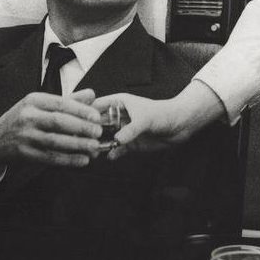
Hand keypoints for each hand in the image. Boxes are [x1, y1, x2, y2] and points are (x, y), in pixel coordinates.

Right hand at [0, 88, 102, 180]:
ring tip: (94, 147)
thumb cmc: (24, 120)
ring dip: (77, 145)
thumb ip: (68, 100)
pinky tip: (82, 160)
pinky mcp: (26, 153)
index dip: (80, 110)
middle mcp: (28, 117)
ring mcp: (26, 136)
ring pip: (55, 141)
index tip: (96, 116)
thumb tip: (92, 95)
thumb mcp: (41, 105)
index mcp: (34, 101)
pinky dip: (68, 159)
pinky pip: (50, 157)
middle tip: (98, 132)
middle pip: (58, 121)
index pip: (60, 103)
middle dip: (81, 127)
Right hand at [96, 82, 226, 158]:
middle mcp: (117, 116)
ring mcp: (123, 130)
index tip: (79, 124)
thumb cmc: (163, 114)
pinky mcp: (130, 143)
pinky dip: (112, 153)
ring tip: (94, 152)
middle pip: (97, 124)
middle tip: (85, 142)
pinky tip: (110, 157)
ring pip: (105, 138)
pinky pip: (117, 149)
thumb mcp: (145, 120)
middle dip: (90, 133)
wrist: (180, 125)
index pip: (95, 106)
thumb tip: (117, 142)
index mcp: (118, 102)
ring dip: (99, 145)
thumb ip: (130, 130)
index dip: (86, 114)